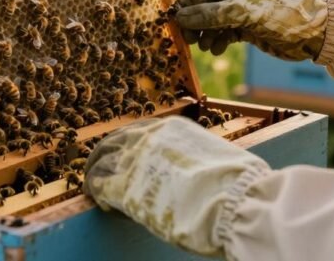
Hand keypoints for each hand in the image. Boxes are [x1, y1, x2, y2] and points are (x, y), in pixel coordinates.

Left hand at [84, 116, 268, 256]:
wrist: (233, 203)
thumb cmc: (235, 185)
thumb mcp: (216, 156)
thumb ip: (198, 157)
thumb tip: (201, 169)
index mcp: (172, 127)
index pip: (140, 132)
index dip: (131, 148)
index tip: (130, 160)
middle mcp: (148, 137)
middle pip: (114, 143)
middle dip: (106, 157)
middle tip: (102, 172)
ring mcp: (133, 160)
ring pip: (102, 162)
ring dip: (98, 175)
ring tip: (98, 190)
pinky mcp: (123, 187)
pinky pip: (100, 186)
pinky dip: (98, 194)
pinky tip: (103, 205)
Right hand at [174, 0, 327, 60]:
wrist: (315, 31)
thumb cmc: (280, 11)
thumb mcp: (241, 11)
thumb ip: (209, 15)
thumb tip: (179, 18)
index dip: (187, 2)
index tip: (174, 19)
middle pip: (205, 5)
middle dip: (195, 21)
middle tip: (187, 38)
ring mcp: (243, 10)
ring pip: (214, 21)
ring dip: (206, 34)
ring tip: (205, 46)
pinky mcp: (249, 27)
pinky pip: (225, 33)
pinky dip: (219, 41)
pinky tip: (217, 50)